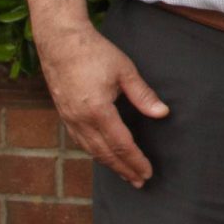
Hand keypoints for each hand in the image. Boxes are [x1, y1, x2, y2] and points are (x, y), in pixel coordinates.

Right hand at [38, 25, 167, 187]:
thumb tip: (162, 113)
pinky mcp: (64, 114)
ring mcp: (69, 118)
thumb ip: (143, 95)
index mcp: (98, 110)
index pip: (121, 144)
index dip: (135, 160)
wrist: (60, 42)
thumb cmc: (95, 53)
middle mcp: (80, 119)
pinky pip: (80, 140)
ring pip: (90, 149)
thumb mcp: (125, 71)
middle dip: (123, 169)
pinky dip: (95, 151)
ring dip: (109, 164)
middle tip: (140, 181)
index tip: (147, 172)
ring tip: (125, 174)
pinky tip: (104, 155)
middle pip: (105, 153)